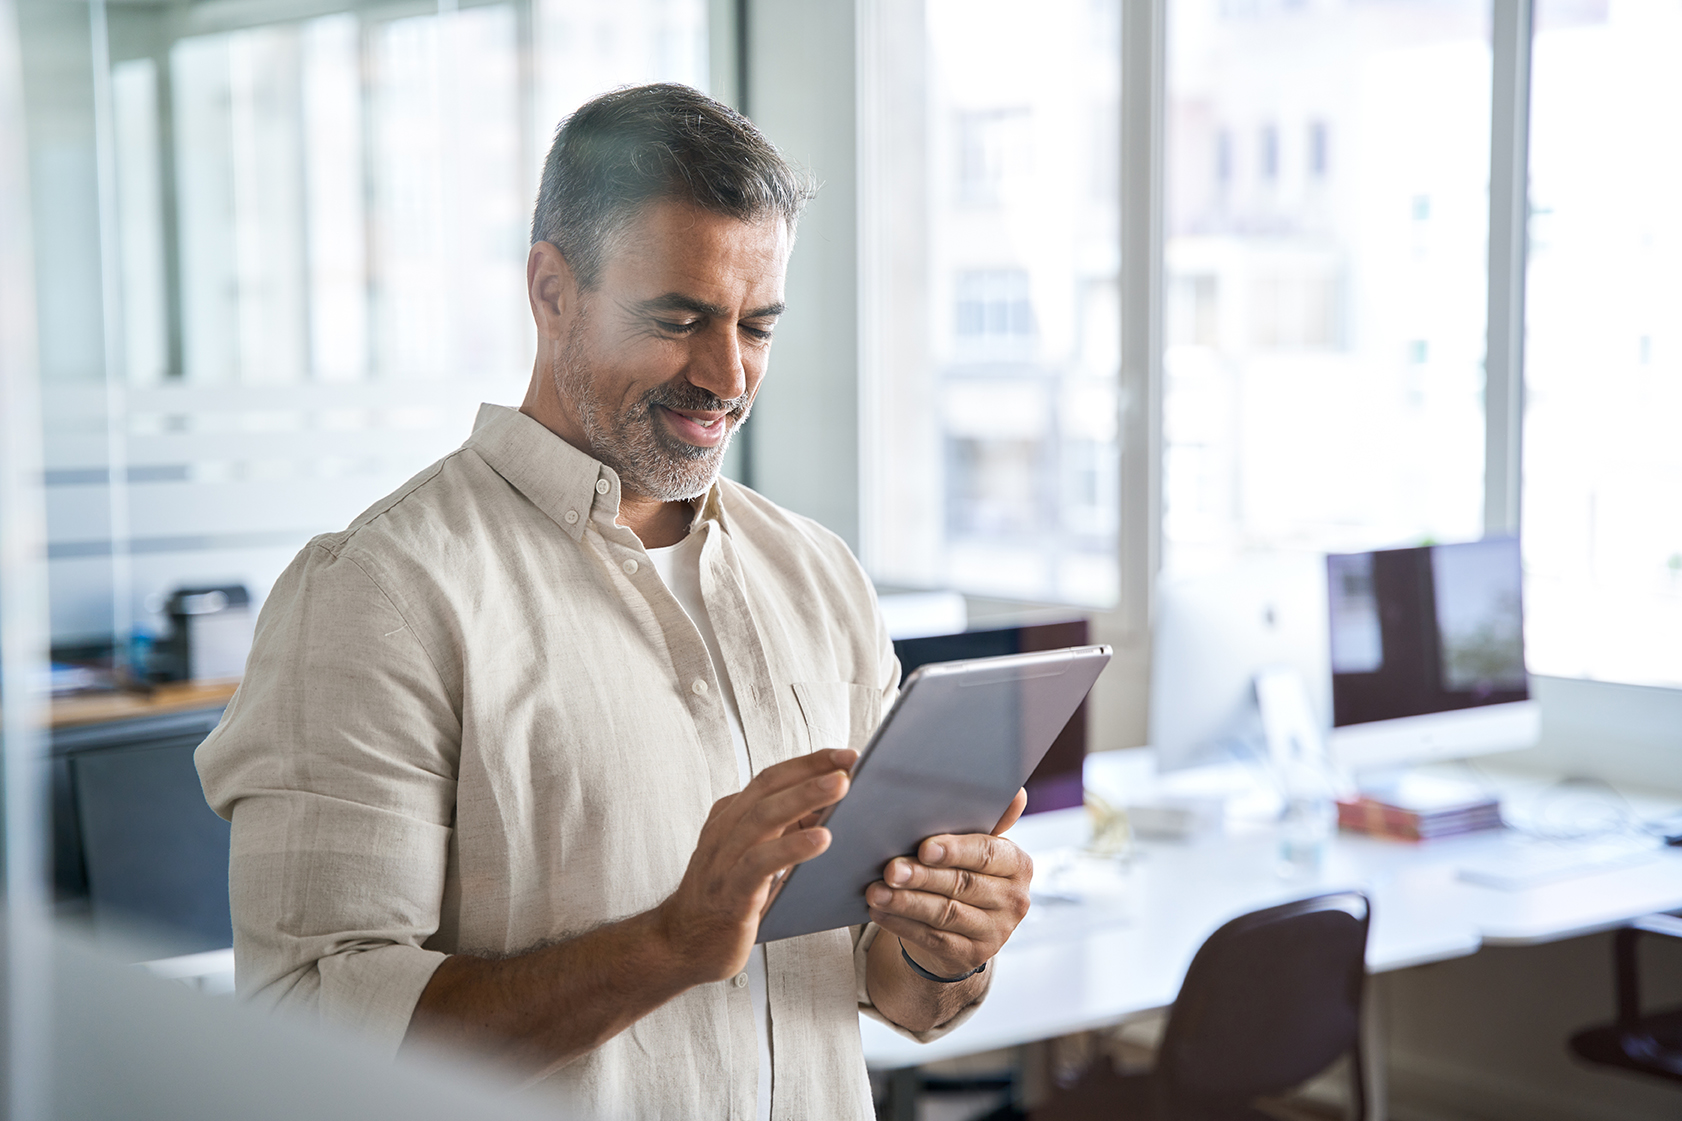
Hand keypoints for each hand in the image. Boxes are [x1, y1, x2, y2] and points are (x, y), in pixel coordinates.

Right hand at [654, 748, 855, 985]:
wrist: (681, 946)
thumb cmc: (726, 901)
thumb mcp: (753, 858)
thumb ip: (780, 834)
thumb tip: (830, 813)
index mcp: (729, 818)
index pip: (770, 779)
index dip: (808, 763)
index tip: (845, 754)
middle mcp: (724, 831)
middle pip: (767, 788)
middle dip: (810, 771)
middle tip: (848, 761)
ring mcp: (723, 860)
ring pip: (763, 817)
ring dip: (804, 797)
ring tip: (840, 786)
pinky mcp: (730, 892)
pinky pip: (760, 862)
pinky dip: (792, 847)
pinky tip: (820, 839)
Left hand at [865, 788, 1031, 978]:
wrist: (963, 927)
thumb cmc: (964, 870)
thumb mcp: (975, 847)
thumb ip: (988, 820)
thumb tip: (1014, 792)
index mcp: (1018, 864)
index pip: (987, 854)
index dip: (955, 850)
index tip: (923, 847)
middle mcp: (1015, 900)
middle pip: (963, 884)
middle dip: (923, 876)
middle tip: (890, 869)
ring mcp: (996, 932)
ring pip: (944, 913)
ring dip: (906, 901)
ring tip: (876, 891)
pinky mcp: (972, 956)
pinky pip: (932, 938)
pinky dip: (901, 924)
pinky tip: (879, 911)